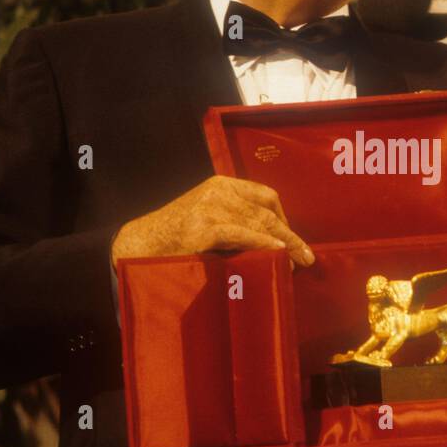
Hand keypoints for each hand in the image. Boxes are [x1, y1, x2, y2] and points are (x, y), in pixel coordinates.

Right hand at [111, 175, 313, 267]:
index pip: (265, 195)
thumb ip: (234, 221)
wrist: (139, 247)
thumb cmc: (176, 239)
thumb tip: (273, 242)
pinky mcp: (204, 227)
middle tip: (307, 257)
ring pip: (259, 222)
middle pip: (266, 210)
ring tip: (298, 262)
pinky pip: (243, 234)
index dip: (284, 218)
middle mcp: (217, 191)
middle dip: (290, 235)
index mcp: (220, 185)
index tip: (293, 240)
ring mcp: (210, 208)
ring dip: (284, 244)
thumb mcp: (207, 218)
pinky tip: (278, 252)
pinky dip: (264, 243)